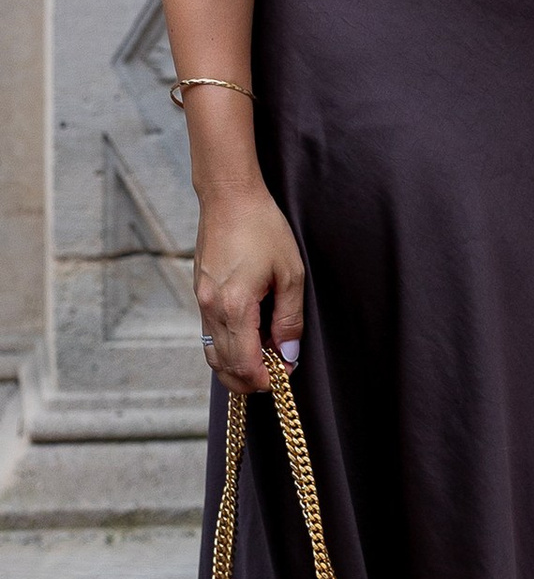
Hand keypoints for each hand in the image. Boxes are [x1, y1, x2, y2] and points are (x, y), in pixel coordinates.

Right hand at [193, 184, 305, 395]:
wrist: (229, 199)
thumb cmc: (263, 229)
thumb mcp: (290, 273)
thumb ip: (289, 318)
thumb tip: (289, 352)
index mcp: (234, 306)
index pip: (243, 363)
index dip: (265, 379)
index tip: (285, 375)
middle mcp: (211, 309)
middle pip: (224, 366)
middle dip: (249, 380)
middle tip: (276, 375)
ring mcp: (201, 302)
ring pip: (212, 354)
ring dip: (236, 366)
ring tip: (265, 360)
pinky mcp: (199, 295)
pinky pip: (209, 334)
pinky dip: (227, 347)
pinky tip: (250, 339)